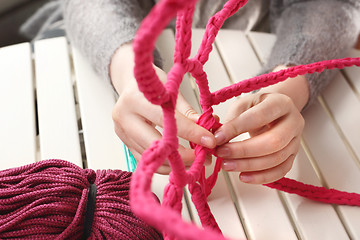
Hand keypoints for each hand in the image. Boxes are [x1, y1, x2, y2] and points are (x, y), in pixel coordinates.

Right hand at [110, 43, 215, 173]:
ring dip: (175, 163)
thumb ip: (187, 111)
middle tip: (203, 158)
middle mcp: (124, 118)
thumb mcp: (171, 89)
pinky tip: (180, 161)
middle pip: (154, 145)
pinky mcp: (125, 144)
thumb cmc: (152, 83)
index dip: (190, 133)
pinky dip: (165, 164)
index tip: (209, 141)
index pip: (166, 120)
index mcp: (135, 99)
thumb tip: (206, 128)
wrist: (132, 83)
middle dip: (182, 155)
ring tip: (195, 160)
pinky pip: (147, 160)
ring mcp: (122, 133)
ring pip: (151, 157)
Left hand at [215, 66, 308, 183]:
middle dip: (244, 150)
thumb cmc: (257, 107)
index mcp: (280, 103)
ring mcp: (296, 141)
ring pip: (276, 158)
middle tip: (222, 153)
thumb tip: (217, 138)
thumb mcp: (243, 105)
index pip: (260, 116)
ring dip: (249, 165)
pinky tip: (243, 176)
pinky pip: (280, 171)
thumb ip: (232, 119)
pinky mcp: (293, 156)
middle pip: (274, 141)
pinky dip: (261, 177)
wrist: (275, 112)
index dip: (237, 128)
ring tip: (227, 165)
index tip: (217, 137)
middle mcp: (293, 122)